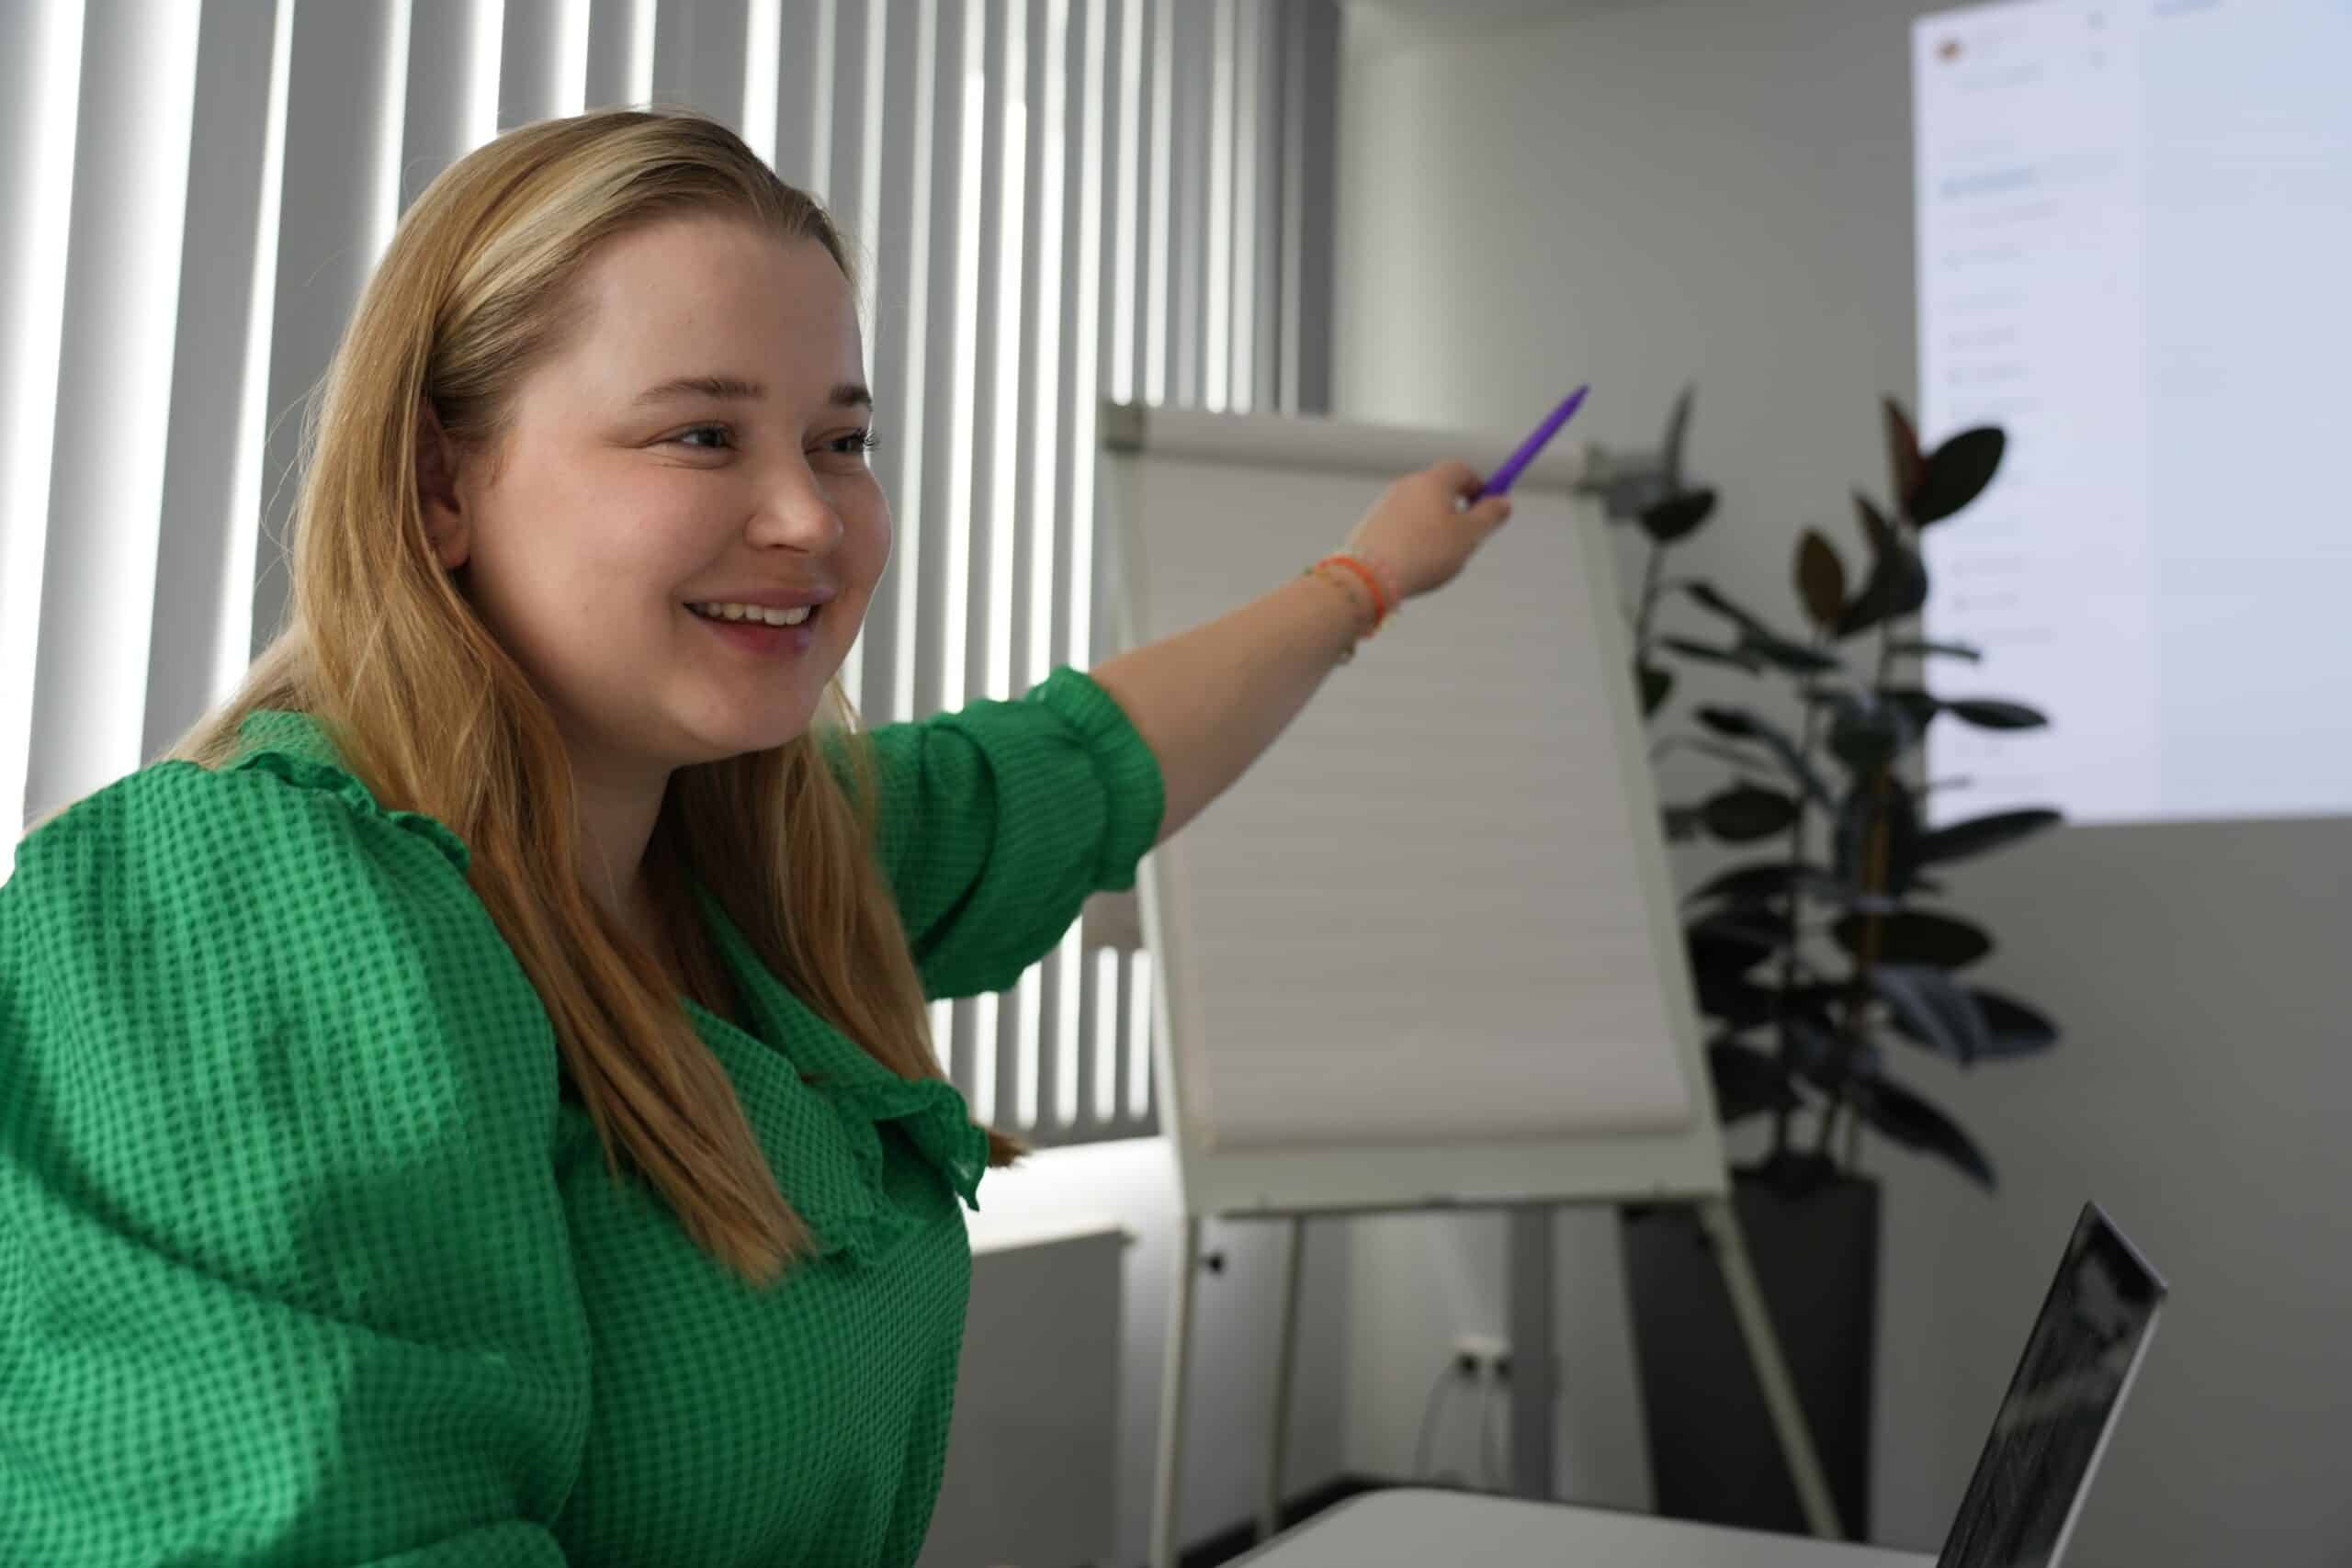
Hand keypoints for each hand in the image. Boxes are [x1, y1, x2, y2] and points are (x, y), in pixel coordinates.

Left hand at [1339, 460, 1513, 604]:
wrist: (1369, 576)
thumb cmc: (1424, 553)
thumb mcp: (1468, 536)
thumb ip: (1489, 517)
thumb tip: (1503, 502)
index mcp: (1433, 481)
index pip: (1462, 469)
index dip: (1480, 485)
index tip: (1490, 505)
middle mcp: (1407, 486)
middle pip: (1440, 490)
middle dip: (1458, 511)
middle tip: (1468, 539)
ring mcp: (1386, 504)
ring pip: (1421, 511)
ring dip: (1435, 529)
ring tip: (1438, 559)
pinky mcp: (1372, 524)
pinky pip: (1402, 527)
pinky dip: (1414, 540)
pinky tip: (1414, 564)